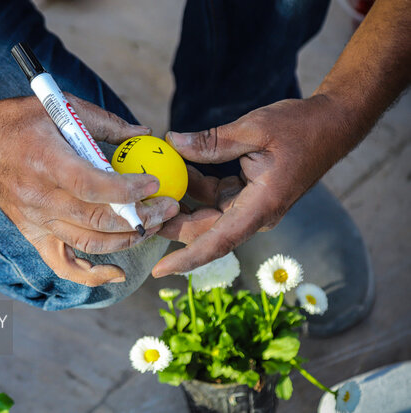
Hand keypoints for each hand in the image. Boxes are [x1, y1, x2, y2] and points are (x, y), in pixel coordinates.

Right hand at [0, 75, 178, 286]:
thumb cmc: (17, 122)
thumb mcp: (59, 106)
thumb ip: (104, 122)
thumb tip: (144, 134)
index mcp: (48, 163)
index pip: (95, 186)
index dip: (129, 190)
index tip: (155, 184)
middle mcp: (42, 199)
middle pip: (99, 220)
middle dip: (141, 217)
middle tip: (168, 207)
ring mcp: (37, 221)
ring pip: (89, 243)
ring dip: (126, 241)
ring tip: (151, 227)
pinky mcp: (33, 234)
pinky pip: (63, 265)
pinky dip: (91, 274)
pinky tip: (116, 272)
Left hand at [152, 95, 353, 277]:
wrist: (332, 123)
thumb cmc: (301, 127)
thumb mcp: (254, 129)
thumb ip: (213, 142)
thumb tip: (175, 143)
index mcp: (261, 206)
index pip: (218, 241)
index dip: (187, 259)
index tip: (159, 270)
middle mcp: (255, 213)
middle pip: (205, 228)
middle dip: (172, 223)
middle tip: (139, 211)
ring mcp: (251, 205)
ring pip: (207, 212)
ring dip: (182, 198)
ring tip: (156, 180)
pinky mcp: (247, 194)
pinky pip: (214, 195)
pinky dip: (196, 183)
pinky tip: (180, 165)